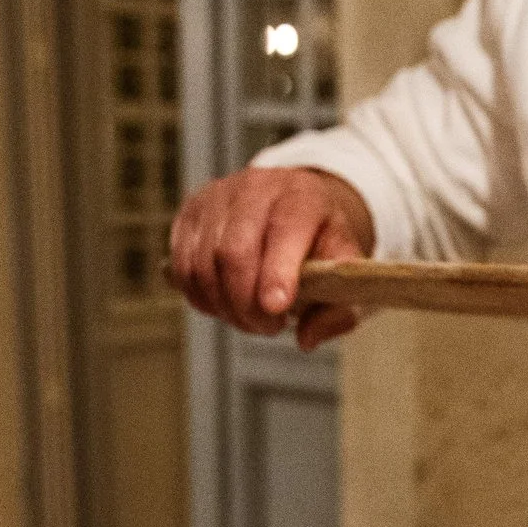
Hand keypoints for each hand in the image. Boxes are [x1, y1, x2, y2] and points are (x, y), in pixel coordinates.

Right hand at [168, 167, 375, 349]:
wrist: (295, 206)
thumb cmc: (319, 240)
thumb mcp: (344, 269)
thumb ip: (339, 308)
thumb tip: (307, 338)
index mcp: (302, 197)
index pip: (285, 229)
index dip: (277, 271)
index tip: (277, 307)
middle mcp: (256, 188)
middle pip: (234, 252)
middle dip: (247, 304)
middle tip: (268, 327)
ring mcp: (217, 197)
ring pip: (203, 263)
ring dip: (224, 305)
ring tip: (249, 319)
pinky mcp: (191, 211)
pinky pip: (183, 266)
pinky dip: (201, 297)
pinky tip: (225, 304)